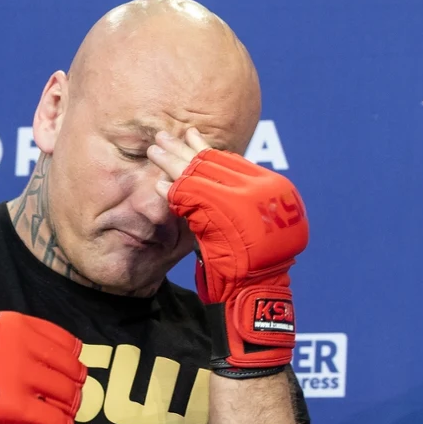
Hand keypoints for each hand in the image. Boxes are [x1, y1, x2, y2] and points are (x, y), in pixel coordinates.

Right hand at [0, 312, 86, 423]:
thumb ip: (27, 343)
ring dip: (67, 409)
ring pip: (66, 394)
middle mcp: (14, 345)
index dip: (71, 360)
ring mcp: (14, 376)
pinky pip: (55, 423)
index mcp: (11, 325)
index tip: (68, 372)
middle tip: (67, 400)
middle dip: (71, 388)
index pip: (62, 341)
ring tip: (57, 416)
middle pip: (68, 368)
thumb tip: (76, 355)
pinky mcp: (13, 408)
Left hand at [147, 128, 308, 378]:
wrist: (259, 289)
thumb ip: (235, 197)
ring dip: (172, 162)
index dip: (206, 147)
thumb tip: (206, 172)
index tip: (189, 133)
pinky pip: (192, 198)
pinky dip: (173, 191)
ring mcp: (242, 202)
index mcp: (270, 187)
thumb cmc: (254, 261)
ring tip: (152, 150)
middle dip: (183, 149)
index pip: (231, 159)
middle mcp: (260, 189)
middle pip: (213, 162)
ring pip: (199, 174)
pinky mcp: (223, 217)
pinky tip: (157, 184)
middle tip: (162, 136)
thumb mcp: (248, 221)